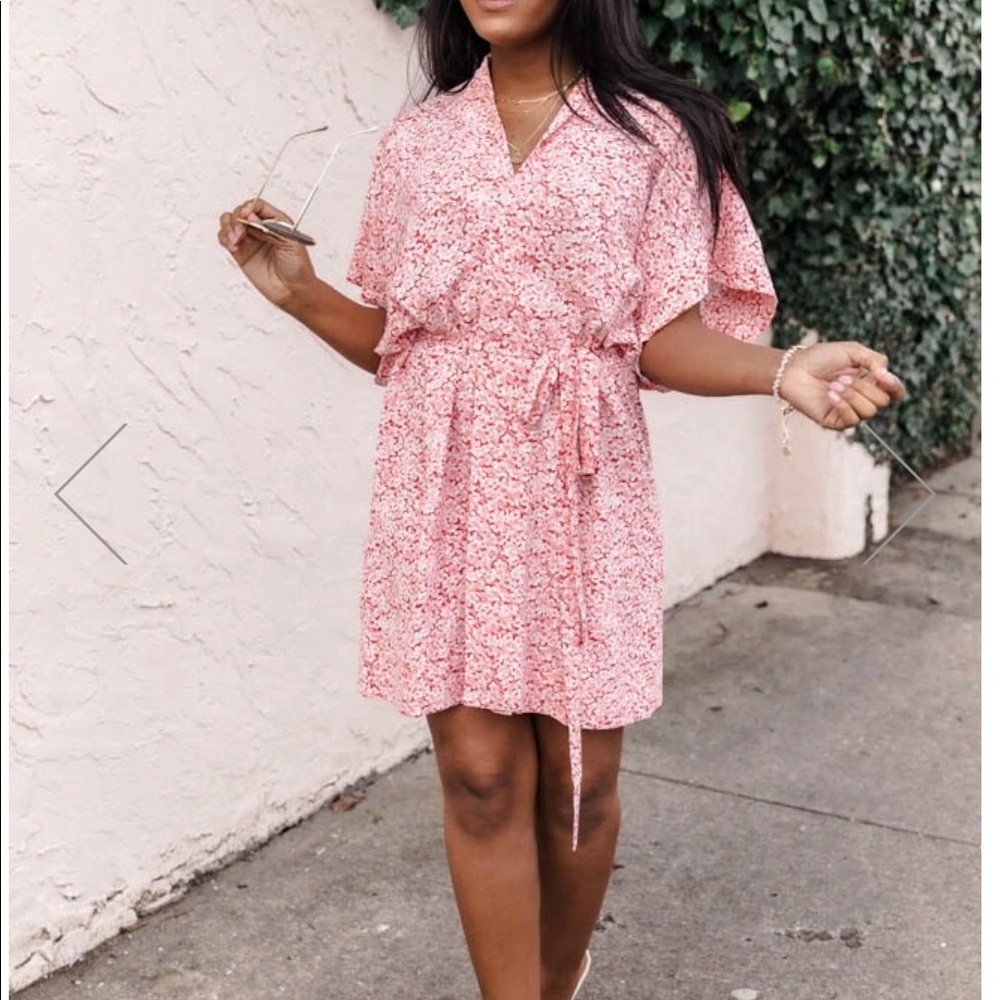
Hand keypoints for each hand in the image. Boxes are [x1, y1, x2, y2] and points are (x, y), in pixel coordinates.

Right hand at [217, 199, 316, 308]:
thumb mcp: (291, 242)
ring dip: (228, 226)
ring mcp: (249, 240)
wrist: (293, 291)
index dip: (249, 207)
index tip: (246, 215)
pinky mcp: (240, 253)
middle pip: (240, 212)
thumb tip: (250, 216)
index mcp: (276, 222)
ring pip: (229, 222)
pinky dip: (224, 238)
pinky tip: (233, 246)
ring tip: (236, 240)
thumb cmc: (298, 268)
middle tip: (241, 231)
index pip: (257, 206)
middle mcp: (261, 228)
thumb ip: (271, 227)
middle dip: (237, 218)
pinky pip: (225, 239)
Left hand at [779, 341, 905, 428]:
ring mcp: (849, 411)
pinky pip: (852, 421)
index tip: (884, 378)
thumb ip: (876, 361)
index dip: (895, 387)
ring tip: (834, 385)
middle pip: (883, 401)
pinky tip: (830, 394)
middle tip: (843, 377)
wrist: (793, 369)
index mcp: (870, 381)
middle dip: (864, 387)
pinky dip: (843, 405)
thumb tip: (889, 378)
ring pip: (869, 412)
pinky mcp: (835, 422)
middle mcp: (862, 398)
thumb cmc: (820, 358)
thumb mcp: (853, 351)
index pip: (895, 392)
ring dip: (852, 395)